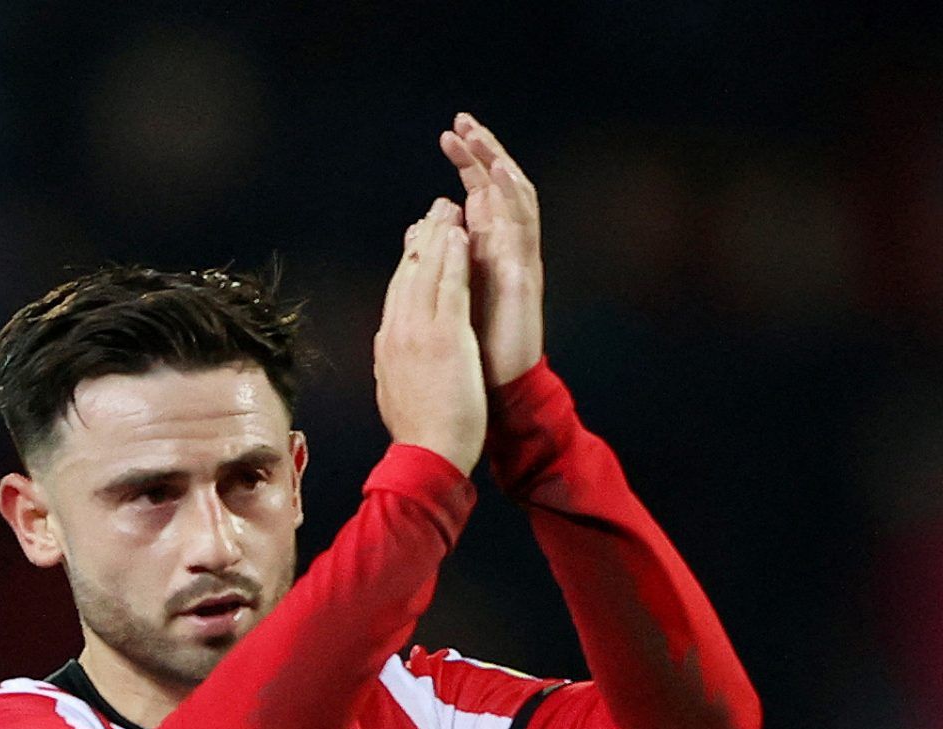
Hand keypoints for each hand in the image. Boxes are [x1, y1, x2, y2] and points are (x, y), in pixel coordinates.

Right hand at [374, 198, 487, 473]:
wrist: (426, 454)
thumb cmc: (419, 433)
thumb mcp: (395, 390)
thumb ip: (391, 364)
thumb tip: (385, 349)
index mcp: (388, 344)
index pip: (397, 292)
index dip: (408, 262)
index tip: (417, 239)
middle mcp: (398, 330)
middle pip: (407, 273)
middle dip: (421, 238)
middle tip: (434, 210)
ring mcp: (419, 331)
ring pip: (426, 271)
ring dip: (437, 235)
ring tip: (448, 208)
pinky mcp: (444, 336)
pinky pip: (449, 286)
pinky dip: (453, 257)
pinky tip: (459, 234)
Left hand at [440, 112, 542, 387]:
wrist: (495, 394)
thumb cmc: (472, 352)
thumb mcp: (446, 297)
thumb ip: (439, 261)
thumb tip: (418, 232)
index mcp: (485, 253)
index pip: (479, 194)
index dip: (466, 164)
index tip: (448, 134)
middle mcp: (505, 251)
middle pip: (498, 188)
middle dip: (482, 153)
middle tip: (463, 121)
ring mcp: (518, 260)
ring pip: (514, 199)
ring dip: (497, 164)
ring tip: (479, 135)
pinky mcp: (525, 274)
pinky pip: (523, 226)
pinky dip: (512, 196)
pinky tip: (498, 171)